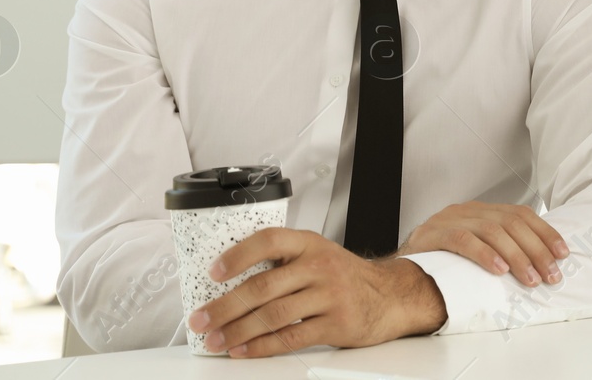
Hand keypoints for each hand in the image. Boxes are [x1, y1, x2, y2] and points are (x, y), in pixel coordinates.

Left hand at [187, 228, 445, 356]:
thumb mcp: (318, 255)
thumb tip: (229, 285)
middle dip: (225, 307)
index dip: (238, 255)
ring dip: (238, 331)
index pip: (268, 241)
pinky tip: (245, 350)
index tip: (213, 272)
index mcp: (309, 244)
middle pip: (263, 286)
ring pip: (273, 315)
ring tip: (217, 341)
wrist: (389, 295)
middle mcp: (319, 265)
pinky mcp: (337, 323)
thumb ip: (283, 263)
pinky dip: (263, 346)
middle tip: (201, 320)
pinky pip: (291, 337)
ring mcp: (330, 295)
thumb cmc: (344, 276)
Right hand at [396, 201, 568, 287]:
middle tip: (550, 274)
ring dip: (516, 256)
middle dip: (536, 249)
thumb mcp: (475, 252)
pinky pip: (462, 241)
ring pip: (491, 230)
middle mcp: (467, 210)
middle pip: (511, 222)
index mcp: (480, 211)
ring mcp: (448, 220)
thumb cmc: (441, 266)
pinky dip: (484, 254)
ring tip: (530, 278)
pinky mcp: (432, 234)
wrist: (396, 274)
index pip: (521, 214)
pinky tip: (498, 270)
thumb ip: (500, 250)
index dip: (545, 232)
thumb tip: (541, 266)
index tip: (563, 254)